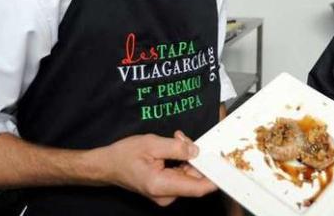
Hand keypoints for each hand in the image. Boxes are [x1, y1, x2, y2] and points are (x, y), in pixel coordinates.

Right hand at [94, 131, 215, 205]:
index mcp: (162, 186)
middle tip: (182, 138)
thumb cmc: (125, 154)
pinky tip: (173, 147)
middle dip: (196, 157)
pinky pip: (181, 175)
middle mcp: (166, 195)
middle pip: (194, 178)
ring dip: (187, 156)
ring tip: (175, 139)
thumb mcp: (152, 144)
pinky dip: (182, 161)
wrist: (106, 165)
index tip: (227, 165)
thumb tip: (196, 151)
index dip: (215, 178)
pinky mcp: (165, 189)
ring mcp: (166, 194)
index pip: (198, 188)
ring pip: (189, 175)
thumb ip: (176, 148)